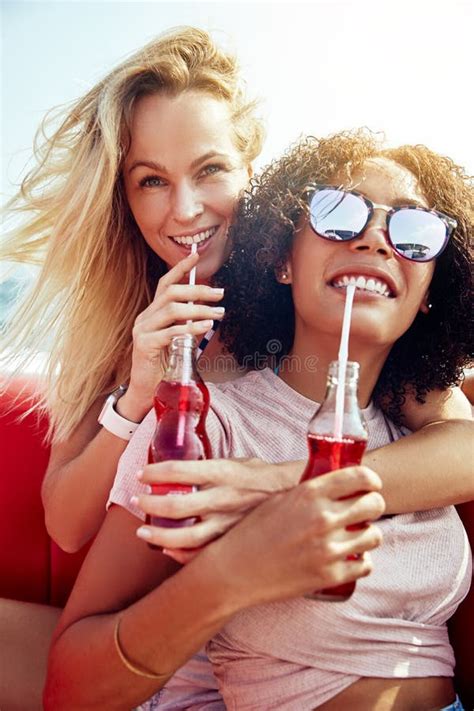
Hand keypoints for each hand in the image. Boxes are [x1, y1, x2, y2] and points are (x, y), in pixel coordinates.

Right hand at [122, 252, 224, 418]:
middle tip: (219, 295)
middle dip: (198, 290)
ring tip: (217, 314)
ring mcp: (143, 330)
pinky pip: (170, 332)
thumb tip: (209, 315)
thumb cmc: (163, 366)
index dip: (180, 269)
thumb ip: (187, 327)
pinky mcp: (144, 344)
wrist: (144, 391)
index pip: (165, 284)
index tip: (196, 256)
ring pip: (172, 309)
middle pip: (171, 293)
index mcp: (152, 313)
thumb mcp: (177, 342)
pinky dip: (189, 328)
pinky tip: (205, 328)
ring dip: (198, 310)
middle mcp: (145, 317)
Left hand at [135, 458, 299, 560]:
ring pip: (187, 536)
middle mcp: (225, 499)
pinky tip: (169, 550)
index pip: (181, 469)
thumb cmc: (268, 478)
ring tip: (144, 531)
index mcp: (226, 473)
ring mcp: (230, 524)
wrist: (302, 497)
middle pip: (178, 504)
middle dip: (152, 503)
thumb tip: (184, 469)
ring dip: (161, 534)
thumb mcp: (242, 463)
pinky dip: (182, 555)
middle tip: (138, 500)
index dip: (156, 472)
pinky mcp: (236, 542)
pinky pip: (204, 555)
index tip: (142, 473)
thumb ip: (214, 467)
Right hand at [197, 465, 385, 606]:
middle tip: (363, 511)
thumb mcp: (280, 499)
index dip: (372, 480)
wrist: (235, 570)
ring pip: (375, 536)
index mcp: (310, 493)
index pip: (361, 477)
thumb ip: (310, 491)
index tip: (371, 485)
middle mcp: (323, 518)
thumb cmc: (253, 531)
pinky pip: (366, 565)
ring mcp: (329, 548)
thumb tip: (336, 485)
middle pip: (375, 504)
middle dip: (373, 505)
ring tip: (354, 536)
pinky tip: (348, 558)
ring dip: (367, 534)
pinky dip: (360, 562)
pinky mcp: (330, 575)